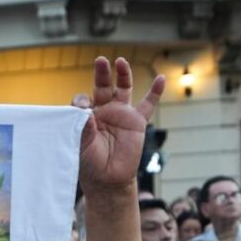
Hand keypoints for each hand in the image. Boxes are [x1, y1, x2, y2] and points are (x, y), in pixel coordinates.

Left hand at [74, 58, 164, 190]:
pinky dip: (155, 91)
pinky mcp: (137, 122)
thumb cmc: (90, 164)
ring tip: (120, 62)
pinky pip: (148, 104)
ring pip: (123, 88)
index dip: (81, 101)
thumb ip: (82, 128)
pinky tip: (160, 79)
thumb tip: (84, 111)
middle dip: (102, 73)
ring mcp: (121, 114)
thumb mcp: (82, 145)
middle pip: (103, 86)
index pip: (83, 100)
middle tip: (100, 60)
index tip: (81, 107)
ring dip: (123, 74)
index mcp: (87, 116)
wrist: (109, 179)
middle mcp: (103, 111)